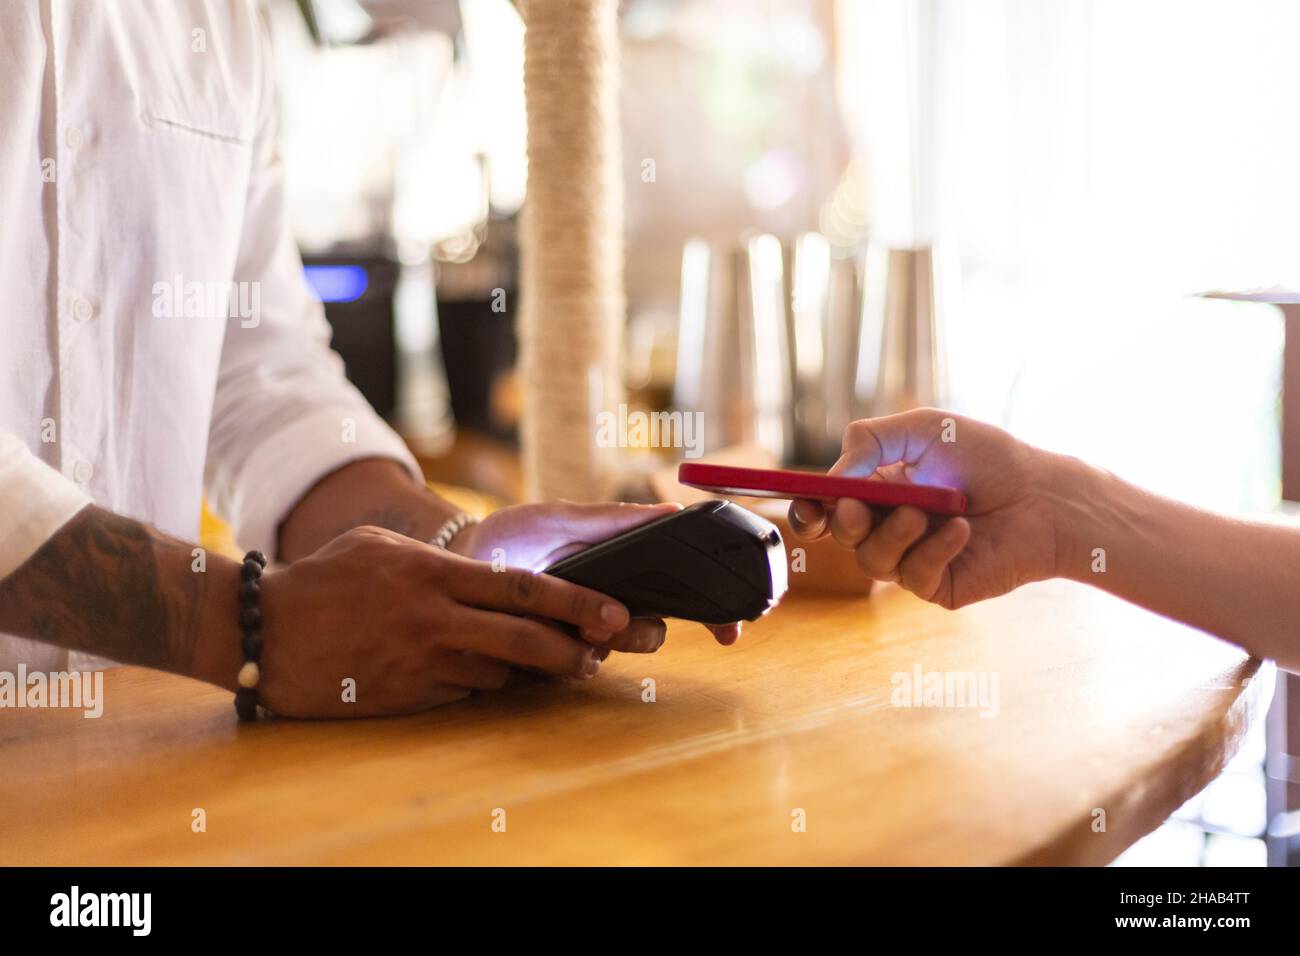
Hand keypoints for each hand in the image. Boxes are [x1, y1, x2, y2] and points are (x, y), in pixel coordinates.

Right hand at [256, 525, 639, 716]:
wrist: (263, 630)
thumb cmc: (326, 578)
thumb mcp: (384, 548)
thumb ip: (441, 561)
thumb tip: (493, 578)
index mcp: (433, 573)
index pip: (522, 589)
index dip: (575, 602)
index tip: (614, 610)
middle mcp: (433, 619)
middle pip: (524, 639)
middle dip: (574, 648)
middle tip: (604, 653)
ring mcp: (420, 663)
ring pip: (498, 672)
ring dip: (528, 670)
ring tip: (555, 663)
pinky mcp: (405, 697)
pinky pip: (462, 693)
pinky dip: (482, 683)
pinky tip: (489, 674)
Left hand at [450, 501, 742, 647]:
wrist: (460, 561)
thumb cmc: (515, 535)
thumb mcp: (566, 517)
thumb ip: (617, 519)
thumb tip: (674, 511)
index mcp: (623, 575)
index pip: (681, 596)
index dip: (714, 615)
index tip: (732, 629)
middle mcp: (608, 610)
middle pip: (656, 630)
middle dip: (648, 628)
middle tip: (620, 617)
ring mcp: (580, 638)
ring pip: (620, 651)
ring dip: (610, 637)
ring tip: (583, 619)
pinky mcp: (547, 660)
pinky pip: (575, 666)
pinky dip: (571, 651)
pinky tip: (551, 631)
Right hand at [788, 408, 1063, 608]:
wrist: (1045, 494)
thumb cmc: (989, 458)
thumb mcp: (923, 429)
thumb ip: (869, 441)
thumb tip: (832, 477)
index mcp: (878, 489)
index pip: (828, 505)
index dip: (810, 509)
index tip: (808, 505)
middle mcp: (889, 525)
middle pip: (841, 535)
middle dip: (842, 522)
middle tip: (854, 508)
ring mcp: (912, 558)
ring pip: (871, 560)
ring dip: (892, 534)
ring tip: (923, 512)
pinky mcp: (938, 584)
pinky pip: (914, 574)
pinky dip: (934, 548)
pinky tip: (961, 528)